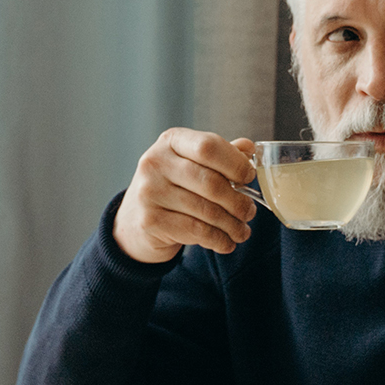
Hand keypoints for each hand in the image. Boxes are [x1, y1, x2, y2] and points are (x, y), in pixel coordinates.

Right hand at [114, 129, 257, 262]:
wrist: (135, 220)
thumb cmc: (172, 187)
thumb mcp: (192, 164)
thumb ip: (220, 155)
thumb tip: (248, 148)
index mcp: (171, 141)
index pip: (209, 146)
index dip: (235, 163)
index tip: (248, 177)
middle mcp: (155, 163)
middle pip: (211, 182)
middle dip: (238, 201)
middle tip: (249, 212)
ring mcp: (149, 192)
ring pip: (206, 211)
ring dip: (232, 225)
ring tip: (242, 231)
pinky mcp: (150, 220)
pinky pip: (196, 231)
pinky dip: (218, 239)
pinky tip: (227, 243)